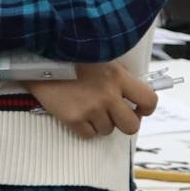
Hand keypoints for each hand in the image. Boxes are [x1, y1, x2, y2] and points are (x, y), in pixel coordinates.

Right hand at [30, 60, 156, 139]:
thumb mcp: (102, 58)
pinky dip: (85, 128)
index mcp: (118, 77)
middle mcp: (108, 95)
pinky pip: (88, 134)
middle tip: (117, 116)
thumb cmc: (71, 56)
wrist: (41, 60)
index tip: (139, 108)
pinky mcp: (73, 118)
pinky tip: (79, 114)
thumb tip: (132, 95)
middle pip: (131, 125)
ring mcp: (90, 108)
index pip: (148, 100)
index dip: (146, 108)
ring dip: (101, 123)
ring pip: (107, 130)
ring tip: (90, 109)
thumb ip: (118, 77)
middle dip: (125, 123)